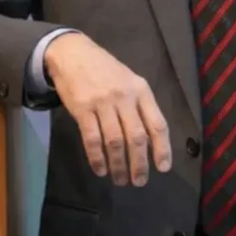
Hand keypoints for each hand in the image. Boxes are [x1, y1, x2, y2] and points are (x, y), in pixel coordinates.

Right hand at [44, 32, 171, 185]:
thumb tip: (151, 141)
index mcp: (141, 90)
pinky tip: (100, 169)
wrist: (73, 53)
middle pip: (136, 137)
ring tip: (120, 179)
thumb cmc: (105, 70)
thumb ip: (140, 106)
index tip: (163, 168)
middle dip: (139, 163)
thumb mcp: (129, 81)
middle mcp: (124, 97)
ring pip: (114, 141)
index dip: (162, 148)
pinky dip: (97, 158)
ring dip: (118, 165)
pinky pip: (92, 139)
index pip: (157, 123)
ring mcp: (102, 103)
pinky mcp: (82, 109)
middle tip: (139, 181)